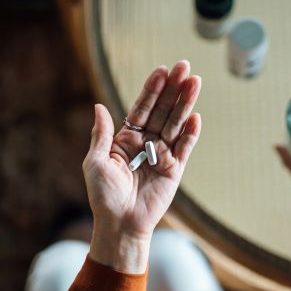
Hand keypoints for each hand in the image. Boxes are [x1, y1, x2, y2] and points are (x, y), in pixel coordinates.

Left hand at [82, 61, 200, 272]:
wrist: (119, 223)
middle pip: (162, 110)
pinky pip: (184, 148)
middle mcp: (145, 143)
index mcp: (126, 139)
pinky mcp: (174, 170)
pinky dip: (190, 133)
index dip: (152, 89)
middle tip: (185, 67)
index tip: (161, 70)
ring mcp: (161, 155)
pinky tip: (196, 116)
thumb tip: (100, 106)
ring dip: (185, 103)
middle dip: (173, 89)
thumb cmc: (103, 195)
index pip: (141, 108)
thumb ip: (102, 134)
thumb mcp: (95, 162)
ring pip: (175, 124)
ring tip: (195, 82)